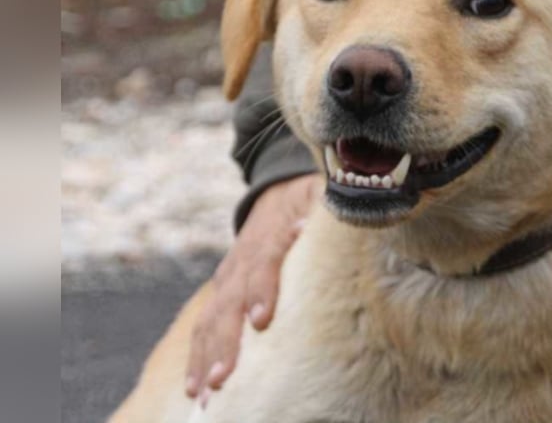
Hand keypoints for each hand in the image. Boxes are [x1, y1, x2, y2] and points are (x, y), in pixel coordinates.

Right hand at [185, 173, 321, 402]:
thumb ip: (324, 208)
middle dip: (226, 340)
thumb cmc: (311, 201)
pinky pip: (204, 325)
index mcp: (272, 234)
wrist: (281, 191)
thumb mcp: (323, 195)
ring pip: (211, 317)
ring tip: (205, 393)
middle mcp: (244, 257)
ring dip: (206, 356)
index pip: (264, 262)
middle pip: (231, 300)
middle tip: (224, 378)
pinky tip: (195, 388)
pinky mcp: (224, 289)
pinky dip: (197, 356)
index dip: (260, 290)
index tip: (260, 321)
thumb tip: (309, 226)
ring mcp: (230, 274)